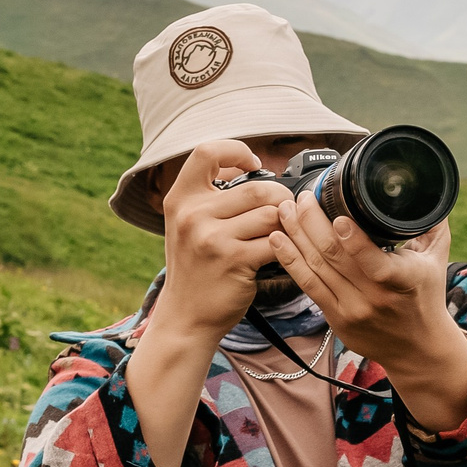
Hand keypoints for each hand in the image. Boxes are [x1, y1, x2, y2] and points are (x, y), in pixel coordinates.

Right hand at [152, 140, 290, 342]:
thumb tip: (251, 166)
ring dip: (286, 223)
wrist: (185, 315)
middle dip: (280, 198)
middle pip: (257, 187)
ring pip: (272, 213)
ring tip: (281, 233)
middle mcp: (192, 215)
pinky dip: (286, 245)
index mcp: (180, 199)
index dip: (236, 150)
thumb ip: (210, 196)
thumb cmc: (195, 267)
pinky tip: (280, 251)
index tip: (252, 165)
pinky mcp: (234, 261)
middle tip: (282, 210)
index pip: (207, 152)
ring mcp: (212, 238)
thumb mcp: (187, 224)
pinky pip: (276, 241)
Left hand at [269, 203, 466, 431]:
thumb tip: (428, 190)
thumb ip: (432, 226)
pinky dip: (290, 260)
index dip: (352, 238)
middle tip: (300, 198)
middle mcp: (374, 297)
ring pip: (315, 267)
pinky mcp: (335, 318)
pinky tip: (278, 239)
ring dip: (295, 236)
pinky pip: (307, 285)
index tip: (338, 214)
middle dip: (311, 222)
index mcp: (402, 280)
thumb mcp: (436, 260)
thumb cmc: (426, 298)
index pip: (373, 261)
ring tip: (284, 210)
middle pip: (334, 256)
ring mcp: (351, 309)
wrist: (416, 348)